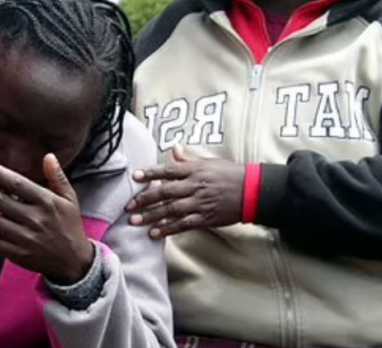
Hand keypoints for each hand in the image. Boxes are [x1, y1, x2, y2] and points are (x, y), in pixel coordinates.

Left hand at [0, 154, 93, 285]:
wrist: (74, 262)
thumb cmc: (69, 224)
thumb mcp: (70, 199)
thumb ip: (57, 177)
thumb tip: (48, 155)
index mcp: (47, 202)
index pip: (19, 185)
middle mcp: (35, 220)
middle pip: (0, 201)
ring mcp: (24, 238)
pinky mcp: (17, 254)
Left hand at [126, 145, 244, 238]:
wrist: (253, 191)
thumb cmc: (230, 174)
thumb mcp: (209, 161)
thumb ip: (188, 159)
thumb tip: (174, 149)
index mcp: (195, 170)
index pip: (168, 171)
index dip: (150, 173)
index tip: (135, 176)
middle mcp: (195, 186)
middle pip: (165, 192)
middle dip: (144, 199)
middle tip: (128, 205)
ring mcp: (200, 203)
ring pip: (171, 210)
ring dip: (151, 216)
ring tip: (134, 221)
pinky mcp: (206, 218)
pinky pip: (183, 225)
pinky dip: (168, 229)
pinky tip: (154, 233)